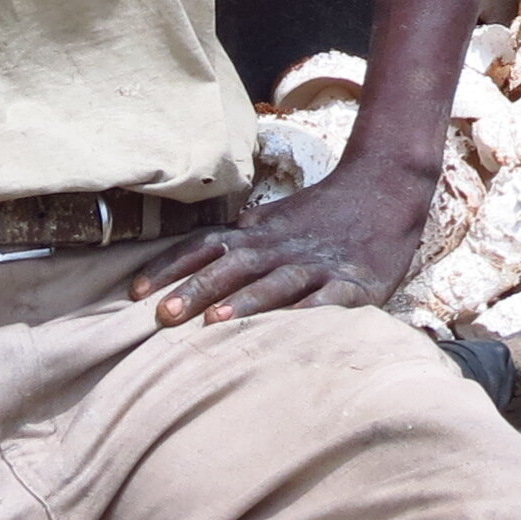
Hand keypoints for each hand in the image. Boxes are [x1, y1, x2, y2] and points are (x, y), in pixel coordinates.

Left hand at [128, 160, 430, 324]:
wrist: (384, 189)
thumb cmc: (320, 215)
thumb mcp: (272, 220)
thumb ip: (235, 240)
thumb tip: (185, 262)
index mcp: (257, 234)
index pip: (205, 247)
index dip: (170, 268)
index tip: (135, 294)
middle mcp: (280, 248)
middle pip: (234, 267)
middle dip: (197, 290)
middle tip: (163, 316)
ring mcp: (317, 265)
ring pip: (276, 283)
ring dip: (245, 303)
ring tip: (215, 324)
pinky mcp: (354, 283)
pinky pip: (330, 299)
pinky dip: (311, 313)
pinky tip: (294, 329)